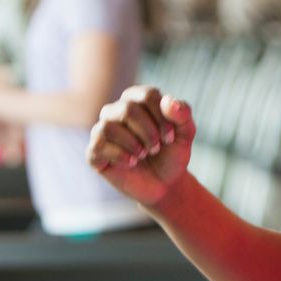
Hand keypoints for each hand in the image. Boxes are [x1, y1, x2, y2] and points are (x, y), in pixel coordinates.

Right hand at [86, 86, 194, 206]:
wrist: (164, 184)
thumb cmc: (171, 153)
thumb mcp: (185, 134)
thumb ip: (182, 115)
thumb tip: (168, 101)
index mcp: (137, 99)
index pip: (147, 96)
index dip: (161, 117)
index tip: (170, 136)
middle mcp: (116, 111)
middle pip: (127, 109)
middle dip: (148, 132)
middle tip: (157, 148)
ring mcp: (102, 131)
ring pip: (108, 126)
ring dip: (133, 143)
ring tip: (144, 154)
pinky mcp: (95, 152)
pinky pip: (98, 146)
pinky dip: (120, 155)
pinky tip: (132, 162)